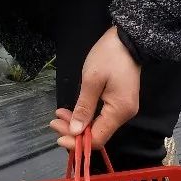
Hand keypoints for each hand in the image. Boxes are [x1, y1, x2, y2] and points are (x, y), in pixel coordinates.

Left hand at [49, 25, 140, 151]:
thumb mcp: (92, 80)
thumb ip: (84, 107)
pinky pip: (101, 117)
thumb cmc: (108, 57)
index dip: (77, 142)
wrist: (127, 39)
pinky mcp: (120, 102)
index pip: (97, 139)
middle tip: (54, 122)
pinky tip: (73, 111)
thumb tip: (75, 131)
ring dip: (78, 123)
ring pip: (98, 126)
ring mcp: (123, 109)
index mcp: (119, 111)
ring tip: (60, 115)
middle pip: (97, 134)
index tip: (57, 136)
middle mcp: (124, 115)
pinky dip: (86, 116)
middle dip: (74, 131)